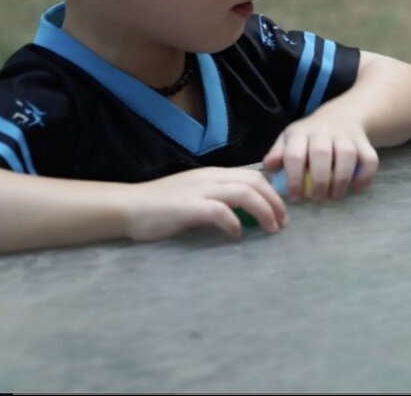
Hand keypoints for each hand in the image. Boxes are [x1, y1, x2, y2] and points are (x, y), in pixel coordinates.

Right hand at [121, 167, 287, 240]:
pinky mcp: (187, 207)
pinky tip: (237, 235)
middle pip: (255, 182)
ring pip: (244, 193)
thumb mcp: (197, 194)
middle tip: (283, 223)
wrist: (128, 206)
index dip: (273, 193)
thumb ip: (219, 197)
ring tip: (271, 229)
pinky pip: (219, 211)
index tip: (282, 211)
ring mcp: (199, 191)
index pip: (254, 176)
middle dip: (275, 202)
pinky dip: (234, 223)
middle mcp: (210, 178)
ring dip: (264, 211)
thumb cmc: (162, 206)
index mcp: (214, 174)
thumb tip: (246, 211)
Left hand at [262, 112, 378, 201]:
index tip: (295, 198)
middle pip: (322, 154)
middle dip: (319, 181)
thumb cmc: (310, 136)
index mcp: (301, 133)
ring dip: (342, 179)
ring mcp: (346, 136)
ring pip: (347, 155)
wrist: (342, 116)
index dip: (294, 179)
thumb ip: (278, 153)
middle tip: (318, 198)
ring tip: (335, 195)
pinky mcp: (364, 142)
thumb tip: (269, 167)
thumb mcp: (289, 139)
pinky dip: (365, 176)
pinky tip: (356, 187)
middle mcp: (324, 132)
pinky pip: (370, 159)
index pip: (294, 154)